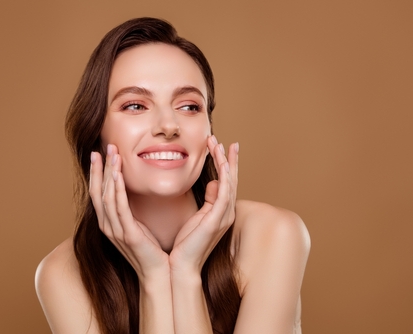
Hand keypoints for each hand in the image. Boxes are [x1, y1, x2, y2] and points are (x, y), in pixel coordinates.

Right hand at [89, 144, 169, 280]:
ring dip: (110, 173)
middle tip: (106, 147)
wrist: (158, 274)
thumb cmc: (151, 250)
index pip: (98, 193)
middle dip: (101, 168)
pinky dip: (118, 190)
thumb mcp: (138, 226)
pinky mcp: (128, 235)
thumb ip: (131, 209)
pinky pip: (120, 208)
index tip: (99, 154)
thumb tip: (132, 190)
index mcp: (109, 223)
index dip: (97, 173)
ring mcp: (116, 231)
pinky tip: (118, 176)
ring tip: (113, 154)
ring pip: (107, 196)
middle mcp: (108, 226)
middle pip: (99, 191)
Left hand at [169, 135, 238, 274]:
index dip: (225, 163)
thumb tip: (214, 182)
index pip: (226, 182)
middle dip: (227, 158)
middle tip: (221, 139)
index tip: (220, 145)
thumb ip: (208, 200)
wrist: (181, 265)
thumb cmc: (186, 243)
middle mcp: (227, 212)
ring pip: (229, 182)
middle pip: (231, 179)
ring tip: (218, 144)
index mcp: (221, 211)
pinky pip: (225, 193)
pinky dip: (225, 176)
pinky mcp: (218, 220)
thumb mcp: (197, 216)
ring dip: (224, 162)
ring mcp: (224, 216)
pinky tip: (222, 163)